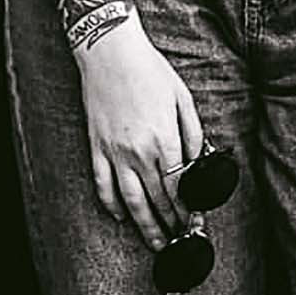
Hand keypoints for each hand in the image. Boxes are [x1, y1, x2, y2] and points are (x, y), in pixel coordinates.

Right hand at [75, 17, 203, 248]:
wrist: (110, 52)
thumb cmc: (149, 70)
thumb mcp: (182, 96)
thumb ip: (193, 132)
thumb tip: (198, 162)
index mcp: (164, 138)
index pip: (179, 187)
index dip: (188, 210)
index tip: (194, 223)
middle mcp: (139, 151)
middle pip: (158, 199)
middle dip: (171, 223)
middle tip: (180, 239)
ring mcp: (114, 151)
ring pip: (130, 201)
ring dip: (145, 226)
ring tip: (156, 243)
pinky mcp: (96, 147)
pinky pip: (102, 185)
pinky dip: (110, 206)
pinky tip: (121, 217)